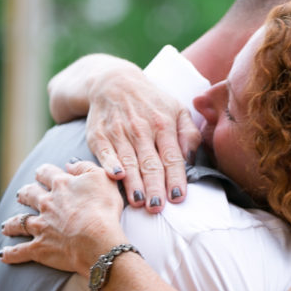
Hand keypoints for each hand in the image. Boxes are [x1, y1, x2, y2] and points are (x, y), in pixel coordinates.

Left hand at [0, 160, 127, 274]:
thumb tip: (70, 164)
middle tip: (21, 196)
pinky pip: (20, 251)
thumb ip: (85, 167)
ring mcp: (41, 226)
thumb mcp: (102, 178)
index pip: (46, 173)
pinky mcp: (39, 248)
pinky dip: (11, 254)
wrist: (98, 240)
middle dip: (24, 194)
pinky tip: (3, 255)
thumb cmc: (103, 209)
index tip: (41, 174)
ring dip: (11, 224)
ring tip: (6, 226)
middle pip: (29, 195)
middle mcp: (46, 203)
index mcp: (61, 185)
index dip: (43, 173)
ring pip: (20, 222)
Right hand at [48, 54, 202, 211]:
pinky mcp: (99, 135)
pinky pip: (105, 153)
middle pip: (150, 163)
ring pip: (129, 162)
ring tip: (139, 202)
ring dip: (134, 183)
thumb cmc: (151, 102)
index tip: (178, 197)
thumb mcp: (177, 109)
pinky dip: (109, 164)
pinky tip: (115, 177)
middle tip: (157, 208)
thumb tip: (191, 159)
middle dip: (154, 187)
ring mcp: (119, 132)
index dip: (175, 178)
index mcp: (163, 124)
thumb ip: (189, 134)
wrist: (114, 82)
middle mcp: (141, 129)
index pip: (172, 157)